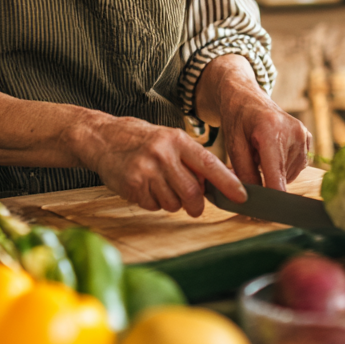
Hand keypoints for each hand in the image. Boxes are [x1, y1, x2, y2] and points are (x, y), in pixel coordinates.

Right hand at [72, 114, 246, 216]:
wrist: (102, 137)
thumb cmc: (141, 140)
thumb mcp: (169, 140)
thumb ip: (191, 160)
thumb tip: (222, 182)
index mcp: (177, 140)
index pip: (209, 164)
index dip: (228, 183)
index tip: (242, 196)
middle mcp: (163, 153)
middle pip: (192, 193)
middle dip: (196, 205)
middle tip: (193, 205)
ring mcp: (147, 169)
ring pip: (173, 203)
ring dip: (171, 202)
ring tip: (159, 185)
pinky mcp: (132, 184)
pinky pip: (153, 206)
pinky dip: (152, 202)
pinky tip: (144, 187)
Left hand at [197, 55, 311, 190]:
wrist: (246, 97)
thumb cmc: (237, 119)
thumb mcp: (233, 146)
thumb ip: (244, 174)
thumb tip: (253, 201)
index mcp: (271, 130)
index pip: (276, 174)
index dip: (272, 197)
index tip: (268, 214)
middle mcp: (293, 132)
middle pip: (283, 176)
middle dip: (266, 178)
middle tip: (251, 162)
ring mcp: (304, 135)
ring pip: (289, 174)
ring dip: (274, 172)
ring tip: (261, 152)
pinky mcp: (308, 139)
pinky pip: (297, 166)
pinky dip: (283, 166)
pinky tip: (272, 151)